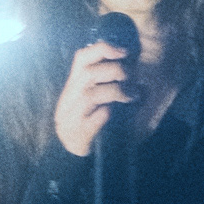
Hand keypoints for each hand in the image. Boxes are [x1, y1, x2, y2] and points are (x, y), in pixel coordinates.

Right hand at [52, 38, 142, 157]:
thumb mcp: (91, 95)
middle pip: (89, 73)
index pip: (82, 58)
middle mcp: (70, 97)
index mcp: (74, 84)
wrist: (71, 154)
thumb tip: (131, 62)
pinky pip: (94, 119)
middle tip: (132, 78)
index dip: (103, 50)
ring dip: (116, 91)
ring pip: (91, 95)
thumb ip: (104, 79)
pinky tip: (115, 114)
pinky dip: (107, 114)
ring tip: (132, 96)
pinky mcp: (79, 134)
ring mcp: (73, 116)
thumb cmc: (87, 119)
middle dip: (115, 71)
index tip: (124, 52)